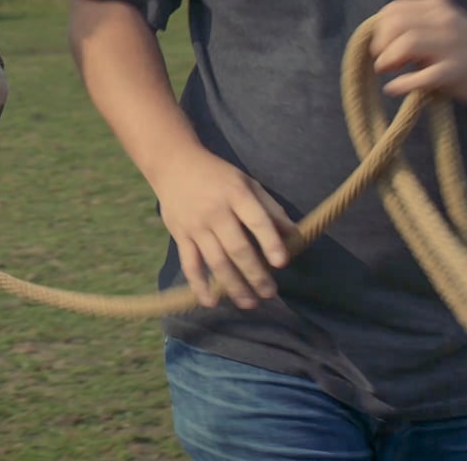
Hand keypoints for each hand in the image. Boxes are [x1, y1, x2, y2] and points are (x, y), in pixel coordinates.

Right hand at [150, 149, 298, 309]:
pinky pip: (190, 264)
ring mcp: (195, 225)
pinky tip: (211, 302)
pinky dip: (199, 285)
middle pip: (237, 248)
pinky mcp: (180, 235)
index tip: (282, 263)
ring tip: (250, 303)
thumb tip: (294, 235)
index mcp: (236, 194)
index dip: (270, 242)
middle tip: (270, 293)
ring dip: (234, 286)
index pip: (256, 220)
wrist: (173, 164)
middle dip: (255, 274)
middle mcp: (215, 211)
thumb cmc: (217, 176)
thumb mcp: (247, 182)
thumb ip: (270, 208)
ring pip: (216, 261)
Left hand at [367, 0, 466, 105]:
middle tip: (382, 60)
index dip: (380, 27)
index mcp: (438, 8)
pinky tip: (395, 88)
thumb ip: (419, 25)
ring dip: (388, 59)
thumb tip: (380, 38)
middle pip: (395, 24)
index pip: (395, 9)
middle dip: (380, 43)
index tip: (381, 43)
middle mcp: (444, 21)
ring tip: (387, 71)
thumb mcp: (446, 25)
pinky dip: (402, 84)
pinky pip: (422, 76)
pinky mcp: (457, 71)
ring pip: (406, 44)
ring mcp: (451, 46)